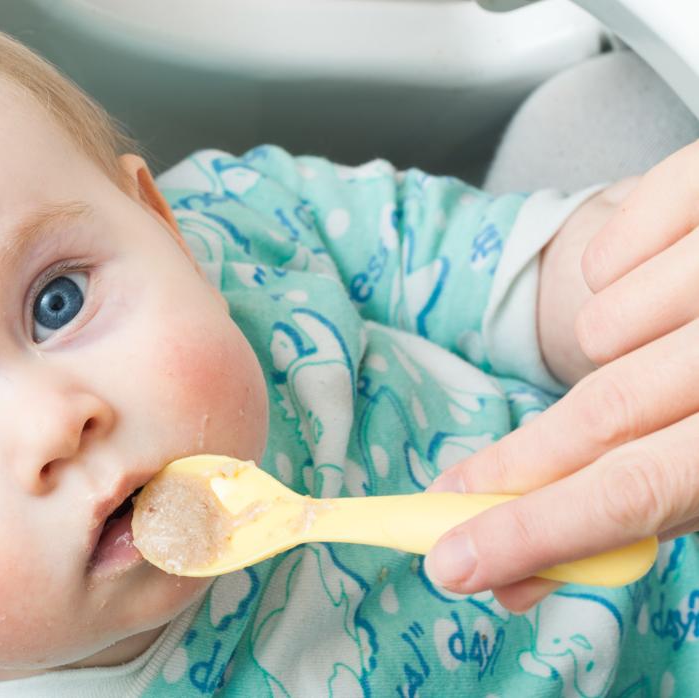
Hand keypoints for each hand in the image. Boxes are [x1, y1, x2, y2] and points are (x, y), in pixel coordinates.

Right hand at [424, 139, 698, 611]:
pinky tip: (662, 286)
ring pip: (601, 328)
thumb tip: (520, 572)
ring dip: (603, 359)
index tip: (454, 562)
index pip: (638, 490)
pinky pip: (611, 249)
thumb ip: (648, 514)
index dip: (536, 530)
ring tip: (660, 357)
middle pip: (604, 411)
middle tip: (457, 493)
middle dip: (519, 465)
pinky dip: (614, 278)